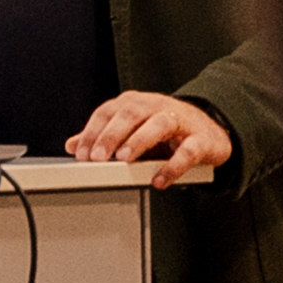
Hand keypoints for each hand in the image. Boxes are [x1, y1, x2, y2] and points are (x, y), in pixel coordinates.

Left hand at [69, 92, 232, 189]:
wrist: (211, 132)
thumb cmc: (167, 132)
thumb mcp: (132, 131)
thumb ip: (103, 136)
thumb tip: (72, 144)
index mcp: (137, 103)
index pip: (109, 111)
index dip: (93, 131)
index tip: (81, 153)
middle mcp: (157, 107)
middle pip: (131, 113)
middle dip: (111, 134)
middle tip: (96, 157)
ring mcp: (181, 121)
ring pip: (159, 124)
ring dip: (139, 140)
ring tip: (123, 159)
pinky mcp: (201, 139)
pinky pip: (188, 150)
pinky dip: (173, 166)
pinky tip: (159, 179)